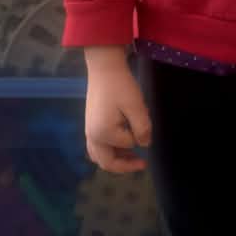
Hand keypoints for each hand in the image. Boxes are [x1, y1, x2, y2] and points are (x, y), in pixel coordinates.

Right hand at [84, 53, 151, 173]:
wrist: (104, 69)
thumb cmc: (121, 86)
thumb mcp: (136, 106)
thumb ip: (142, 128)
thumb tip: (145, 145)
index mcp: (103, 133)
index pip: (128, 144)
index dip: (140, 136)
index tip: (147, 123)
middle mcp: (92, 137)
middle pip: (107, 162)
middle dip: (125, 166)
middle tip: (142, 164)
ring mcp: (89, 131)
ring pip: (100, 156)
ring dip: (116, 160)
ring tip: (132, 156)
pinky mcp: (90, 125)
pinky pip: (97, 147)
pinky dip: (109, 151)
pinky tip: (122, 145)